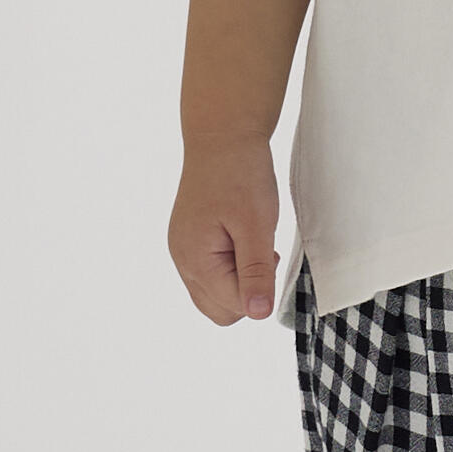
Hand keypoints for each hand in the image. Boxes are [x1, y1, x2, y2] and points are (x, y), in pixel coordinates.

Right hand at [170, 140, 283, 322]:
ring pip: (216, 295)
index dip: (259, 290)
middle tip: (262, 252)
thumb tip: (258, 314)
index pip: (232, 307)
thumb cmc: (241, 176)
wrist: (222, 137)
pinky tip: (244, 240)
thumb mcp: (257, 225)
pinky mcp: (191, 243)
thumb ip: (256, 272)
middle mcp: (183, 261)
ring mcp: (184, 252)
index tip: (270, 255)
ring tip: (253, 244)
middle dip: (248, 291)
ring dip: (241, 279)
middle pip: (220, 310)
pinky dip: (233, 267)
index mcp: (195, 260)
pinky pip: (212, 275)